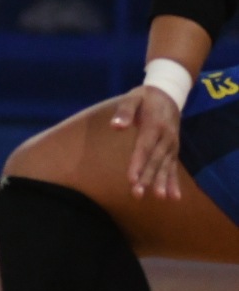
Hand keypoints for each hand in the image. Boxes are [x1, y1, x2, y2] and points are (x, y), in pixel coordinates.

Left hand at [111, 86, 184, 200]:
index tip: (132, 179)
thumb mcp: (133, 97)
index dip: (138, 163)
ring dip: (162, 182)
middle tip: (137, 193)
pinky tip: (173, 197)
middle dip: (147, 178)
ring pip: (166, 166)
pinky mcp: (173, 149)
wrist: (169, 93)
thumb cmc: (145, 97)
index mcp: (155, 125)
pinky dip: (174, 181)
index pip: (144, 147)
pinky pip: (174, 167)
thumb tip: (116, 126)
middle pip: (155, 160)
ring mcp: (172, 144)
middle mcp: (166, 137)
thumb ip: (125, 111)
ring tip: (158, 197)